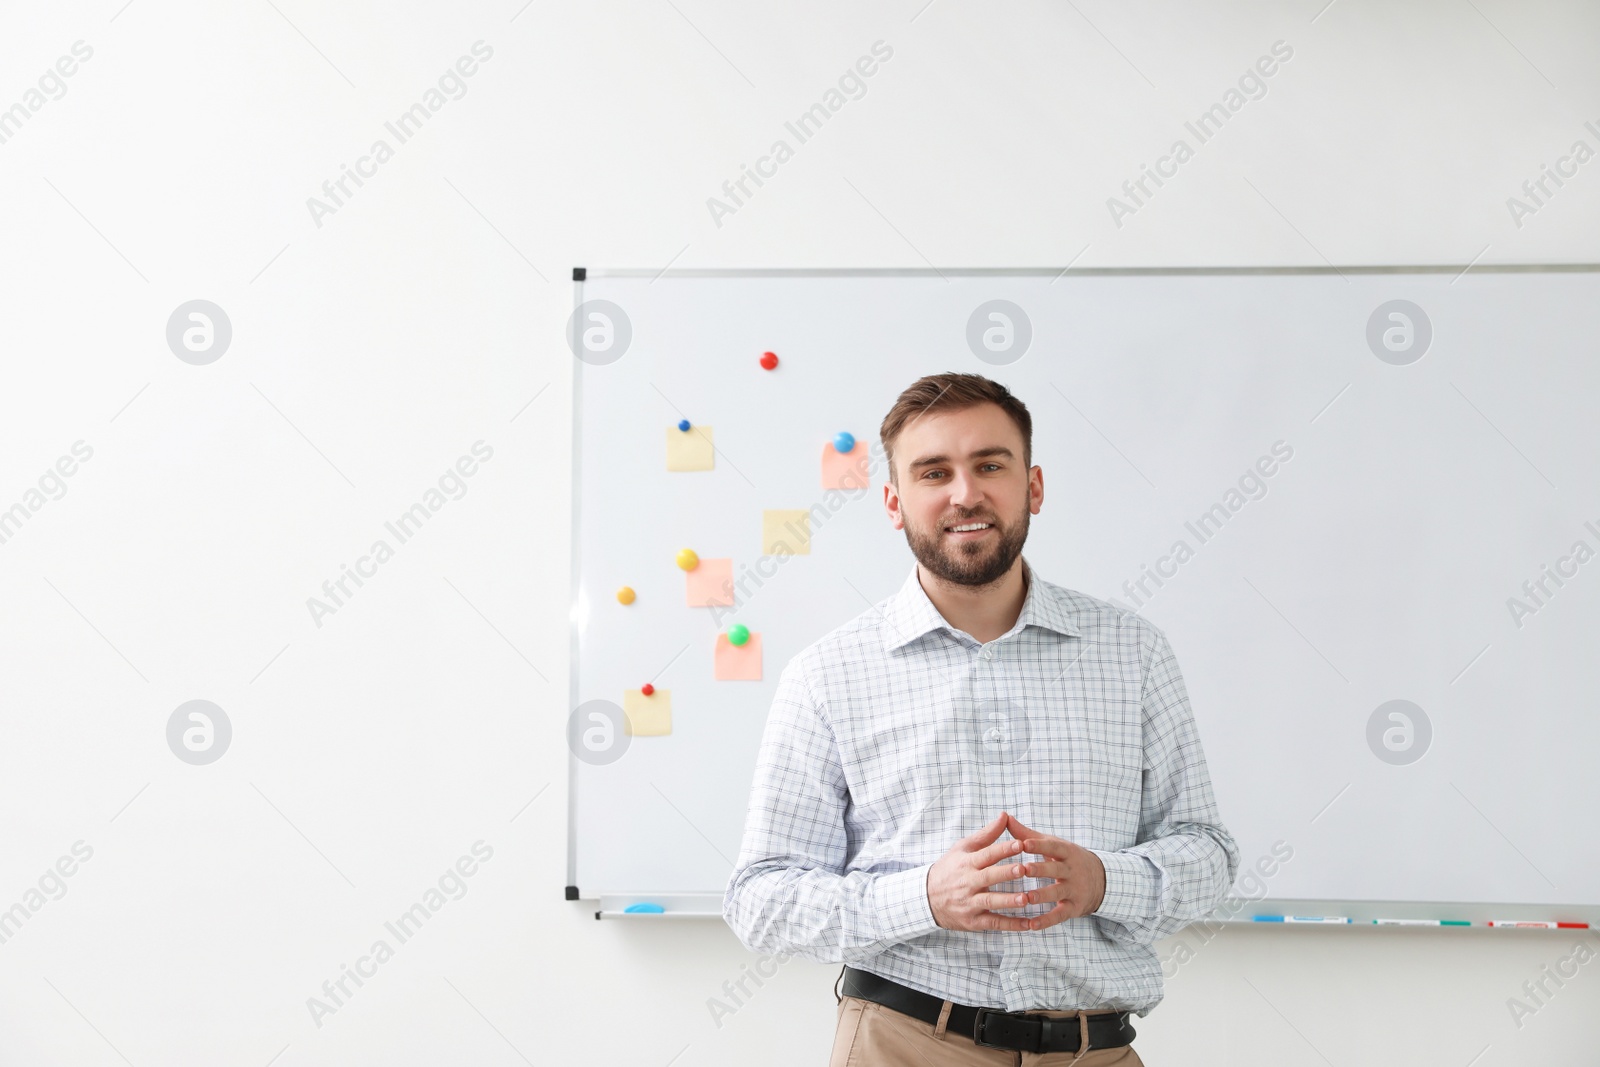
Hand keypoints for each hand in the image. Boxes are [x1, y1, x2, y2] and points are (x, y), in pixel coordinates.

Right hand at [925, 813, 1037, 931]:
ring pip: (990, 901)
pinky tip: (1028, 923)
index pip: (986, 854)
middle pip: (988, 877)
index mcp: (967, 863)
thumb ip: (987, 834)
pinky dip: (1011, 925)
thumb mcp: (963, 848)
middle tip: (1023, 869)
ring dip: (1008, 901)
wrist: (926, 898)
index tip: (1020, 844)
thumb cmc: (950, 868)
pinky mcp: (973, 921)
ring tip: (1026, 898)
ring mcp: (969, 903)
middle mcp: (967, 882)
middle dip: (1006, 873)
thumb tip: (1005, 816)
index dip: (1003, 849)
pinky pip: (993, 923)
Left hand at [1001, 814, 1105, 929]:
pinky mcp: (1074, 907)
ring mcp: (1074, 889)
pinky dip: (1047, 921)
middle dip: (1040, 870)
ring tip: (1027, 897)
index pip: (1052, 847)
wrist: (1101, 880)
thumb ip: (1028, 834)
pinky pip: (1060, 915)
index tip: (1024, 843)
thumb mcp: (1053, 844)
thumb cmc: (1067, 859)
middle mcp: (1072, 870)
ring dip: (1042, 895)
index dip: (1039, 845)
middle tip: (1023, 869)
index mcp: (1066, 852)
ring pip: (1058, 892)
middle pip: (1055, 869)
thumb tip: (1006, 817)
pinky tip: (1032, 925)